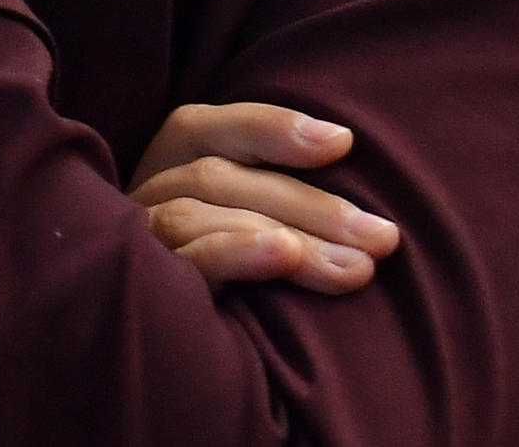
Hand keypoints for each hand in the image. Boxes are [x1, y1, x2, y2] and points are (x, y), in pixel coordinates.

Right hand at [130, 101, 400, 294]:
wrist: (192, 390)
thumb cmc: (244, 300)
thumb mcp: (260, 237)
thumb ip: (279, 199)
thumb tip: (342, 149)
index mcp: (162, 175)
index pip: (200, 130)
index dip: (268, 128)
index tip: (344, 144)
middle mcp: (139, 203)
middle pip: (215, 177)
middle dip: (309, 203)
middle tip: (382, 238)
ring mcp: (135, 248)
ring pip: (198, 211)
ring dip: (287, 230)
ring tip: (356, 269)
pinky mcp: (142, 294)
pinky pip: (182, 259)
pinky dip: (234, 249)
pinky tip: (284, 255)